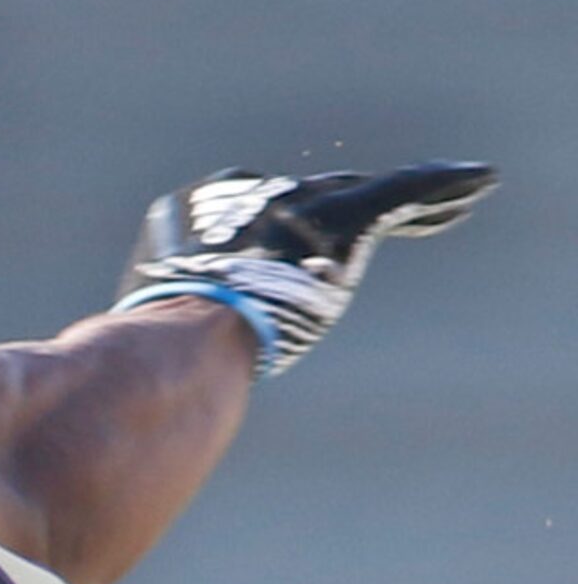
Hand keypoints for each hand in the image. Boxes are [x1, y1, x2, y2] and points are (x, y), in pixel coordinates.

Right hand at [115, 161, 496, 374]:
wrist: (177, 343)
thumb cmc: (142, 362)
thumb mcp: (128, 348)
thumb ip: (135, 353)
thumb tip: (100, 400)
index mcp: (185, 218)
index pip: (241, 220)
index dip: (269, 236)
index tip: (283, 260)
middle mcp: (241, 199)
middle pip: (302, 199)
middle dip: (333, 208)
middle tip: (358, 227)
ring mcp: (288, 208)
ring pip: (355, 197)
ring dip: (400, 202)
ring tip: (444, 204)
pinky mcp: (338, 219)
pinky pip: (404, 193)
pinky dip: (445, 188)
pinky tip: (481, 183)